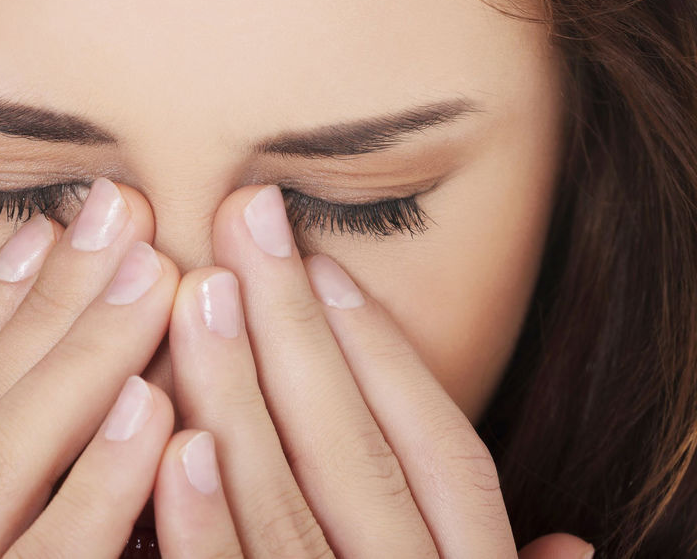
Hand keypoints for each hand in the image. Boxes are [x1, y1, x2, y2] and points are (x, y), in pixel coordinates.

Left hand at [159, 184, 593, 558]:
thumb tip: (574, 541)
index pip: (445, 453)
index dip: (386, 353)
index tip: (324, 260)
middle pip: (359, 455)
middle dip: (298, 330)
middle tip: (244, 218)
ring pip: (284, 505)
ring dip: (239, 393)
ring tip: (199, 289)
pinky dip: (200, 521)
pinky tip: (170, 434)